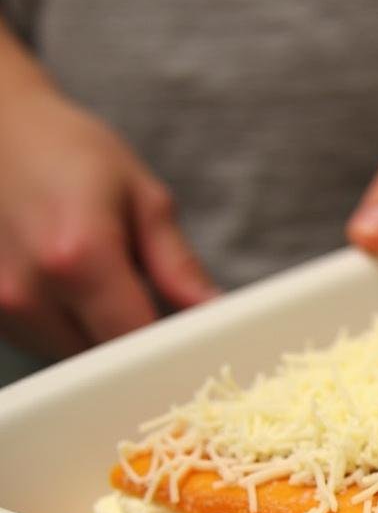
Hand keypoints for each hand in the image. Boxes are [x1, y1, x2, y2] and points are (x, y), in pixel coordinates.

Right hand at [0, 89, 217, 357]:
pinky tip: (71, 289)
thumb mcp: (143, 197)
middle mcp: (29, 291)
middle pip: (106, 359)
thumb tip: (215, 313)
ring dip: (101, 336)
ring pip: (74, 358)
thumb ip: (178, 265)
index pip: (138, 341)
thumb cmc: (70, 152)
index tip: (194, 343)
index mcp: (78, 258)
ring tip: (105, 285)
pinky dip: (68, 328)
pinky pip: (43, 345)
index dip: (171, 349)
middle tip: (155, 306)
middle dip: (138, 344)